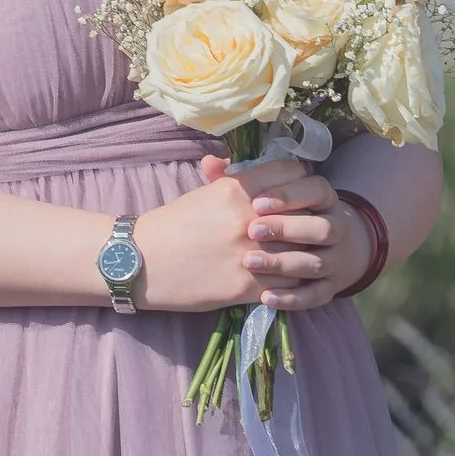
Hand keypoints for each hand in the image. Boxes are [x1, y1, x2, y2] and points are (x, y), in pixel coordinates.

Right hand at [131, 155, 327, 313]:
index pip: (292, 174)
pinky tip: (293, 277)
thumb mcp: (204, 194)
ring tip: (308, 252)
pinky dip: (295, 280)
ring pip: (303, 251)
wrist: (143, 262)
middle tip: (311, 222)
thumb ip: (234, 181)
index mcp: (237, 190)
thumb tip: (252, 167)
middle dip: (310, 217)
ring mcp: (251, 256)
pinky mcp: (247, 288)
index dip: (299, 181)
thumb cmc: (172, 224)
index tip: (298, 190)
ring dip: (307, 251)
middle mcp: (248, 220)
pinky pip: (289, 284)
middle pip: (305, 212)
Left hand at [231, 162, 369, 313]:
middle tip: (252, 230)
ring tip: (248, 262)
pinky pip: (316, 295)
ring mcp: (335, 259)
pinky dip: (292, 298)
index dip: (290, 194)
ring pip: (317, 263)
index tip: (258, 202)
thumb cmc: (282, 214)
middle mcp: (336, 227)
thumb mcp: (266, 194)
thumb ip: (240, 179)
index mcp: (323, 198)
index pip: (316, 190)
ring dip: (284, 262)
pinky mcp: (329, 288)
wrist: (323, 246)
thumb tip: (209, 163)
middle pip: (322, 227)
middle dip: (287, 228)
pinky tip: (265, 297)